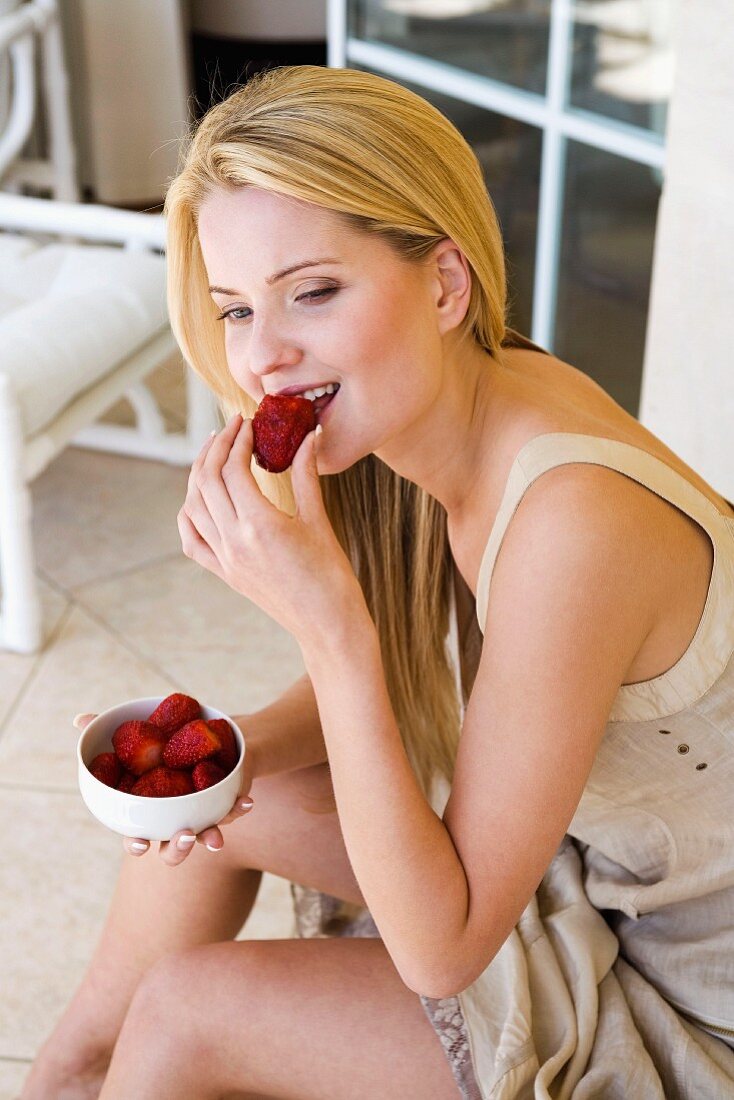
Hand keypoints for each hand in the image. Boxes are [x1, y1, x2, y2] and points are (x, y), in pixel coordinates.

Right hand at [73, 713, 255, 864]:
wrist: (210, 734)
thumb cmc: (162, 741)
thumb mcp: (137, 732)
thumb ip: (105, 729)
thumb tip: (80, 720)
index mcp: (146, 813)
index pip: (135, 837)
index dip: (135, 844)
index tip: (140, 842)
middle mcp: (172, 821)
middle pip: (171, 850)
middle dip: (177, 849)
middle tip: (185, 835)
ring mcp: (200, 816)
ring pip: (202, 837)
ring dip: (209, 837)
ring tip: (214, 838)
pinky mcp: (224, 805)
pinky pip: (230, 812)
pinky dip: (238, 808)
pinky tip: (245, 802)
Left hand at [177, 414, 364, 649]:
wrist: (327, 623)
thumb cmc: (331, 575)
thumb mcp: (319, 519)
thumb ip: (306, 474)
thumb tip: (309, 436)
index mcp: (258, 525)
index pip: (232, 469)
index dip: (237, 440)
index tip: (249, 424)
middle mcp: (233, 541)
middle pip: (207, 481)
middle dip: (216, 448)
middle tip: (231, 428)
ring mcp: (225, 559)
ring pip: (192, 506)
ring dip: (198, 474)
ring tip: (214, 453)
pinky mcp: (225, 573)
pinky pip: (191, 539)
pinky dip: (188, 513)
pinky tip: (198, 497)